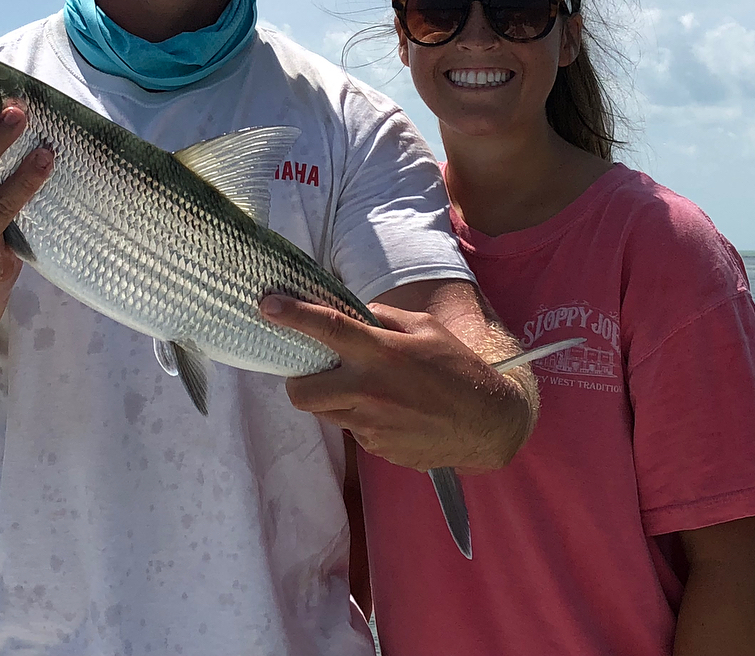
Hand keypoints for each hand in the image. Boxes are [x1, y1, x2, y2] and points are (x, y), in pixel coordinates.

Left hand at [259, 293, 528, 471]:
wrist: (488, 424)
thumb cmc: (458, 368)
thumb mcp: (425, 328)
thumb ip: (382, 318)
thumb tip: (350, 313)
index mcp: (381, 353)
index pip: (327, 329)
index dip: (292, 315)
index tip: (266, 304)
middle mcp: (368, 392)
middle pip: (301, 392)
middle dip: (299, 380)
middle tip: (318, 370)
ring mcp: (370, 426)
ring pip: (325, 413)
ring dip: (332, 398)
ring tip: (364, 388)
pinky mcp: (377, 449)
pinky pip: (352, 429)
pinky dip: (360, 416)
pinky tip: (389, 410)